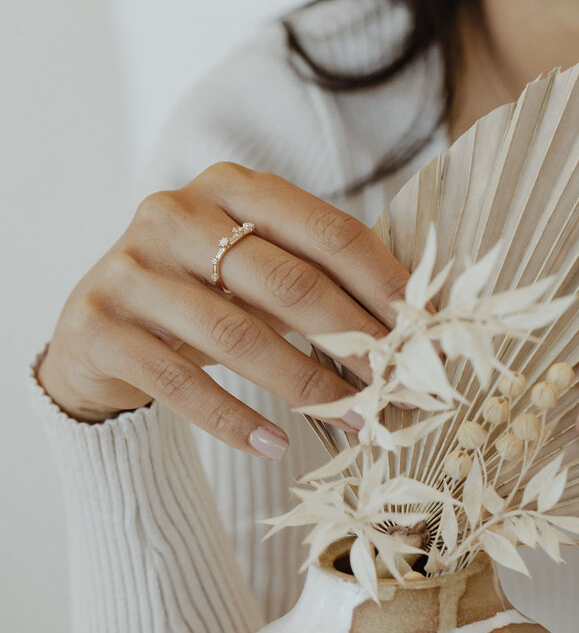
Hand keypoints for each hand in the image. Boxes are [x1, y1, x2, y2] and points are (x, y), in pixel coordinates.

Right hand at [38, 163, 412, 459]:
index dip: (385, 284)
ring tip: (355, 421)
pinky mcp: (99, 326)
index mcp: (229, 186)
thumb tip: (415, 326)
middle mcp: (175, 214)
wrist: (97, 332)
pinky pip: (179, 382)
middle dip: (356, 340)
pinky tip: (275, 446)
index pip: (328, 231)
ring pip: (237, 336)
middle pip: (288, 283)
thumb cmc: (199, 297)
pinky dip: (233, 420)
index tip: (427, 332)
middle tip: (400, 386)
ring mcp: (131, 269)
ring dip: (307, 388)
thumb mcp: (253, 273)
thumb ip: (316, 282)